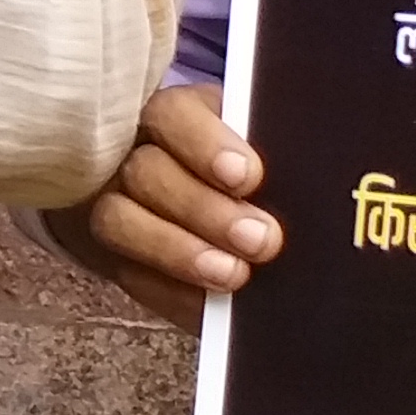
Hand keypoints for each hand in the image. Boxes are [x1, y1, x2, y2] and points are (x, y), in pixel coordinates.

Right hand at [46, 85, 277, 328]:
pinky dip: (171, 291)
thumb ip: (271, 153)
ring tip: (232, 274)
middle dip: (203, 209)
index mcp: (172, 116)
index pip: (171, 114)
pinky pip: (128, 275)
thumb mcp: (257, 148)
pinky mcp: (111, 256)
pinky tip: (209, 300)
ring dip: (178, 251)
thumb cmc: (244, 174)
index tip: (248, 177)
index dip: (204, 144)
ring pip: (119, 222)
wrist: (217, 214)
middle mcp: (128, 154)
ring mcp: (111, 204)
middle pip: (144, 172)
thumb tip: (304, 172)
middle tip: (260, 240)